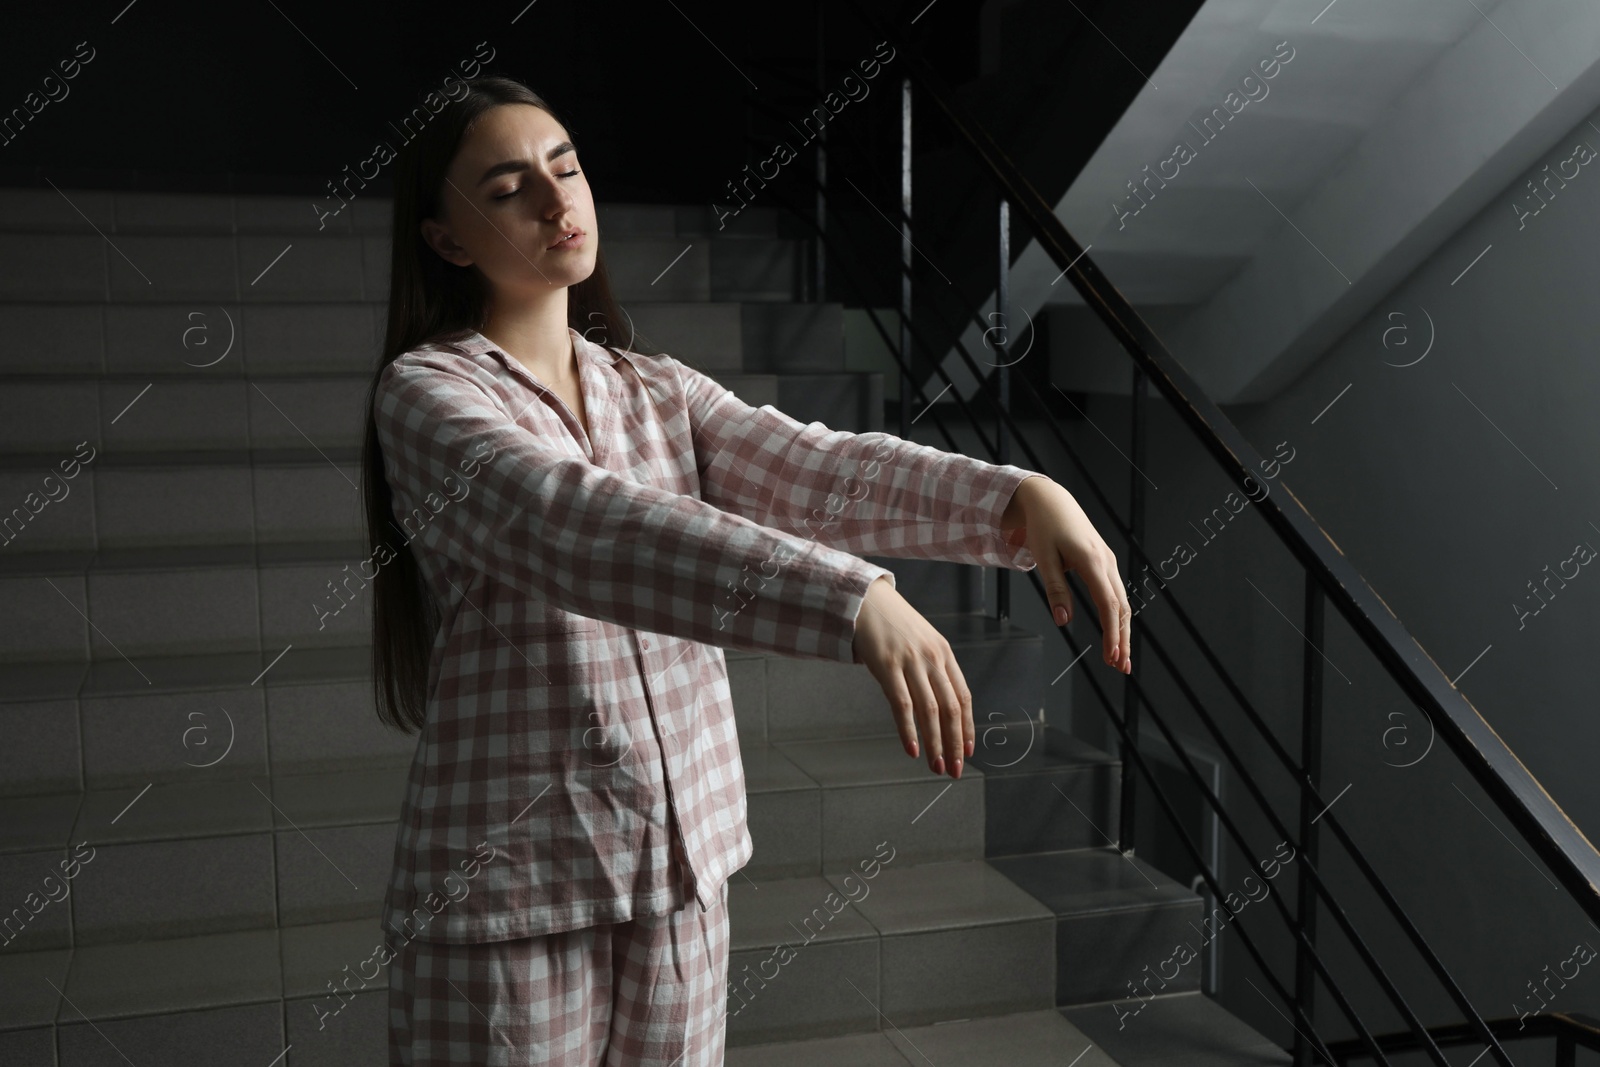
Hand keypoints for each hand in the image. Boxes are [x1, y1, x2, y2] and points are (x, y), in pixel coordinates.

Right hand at [850, 575, 971, 778]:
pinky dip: (909, 730)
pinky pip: (902, 704)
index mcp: (944, 654)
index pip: (963, 697)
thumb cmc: (893, 624)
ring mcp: (910, 662)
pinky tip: (912, 748)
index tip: (969, 751)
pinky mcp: (887, 666)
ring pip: (930, 710)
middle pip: (951, 708)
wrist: (865, 600)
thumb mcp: (922, 642)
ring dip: (935, 742)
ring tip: (936, 765)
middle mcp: (932, 658)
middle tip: (955, 768)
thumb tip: (941, 706)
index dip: (967, 727)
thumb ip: (933, 669)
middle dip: (955, 743)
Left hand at [1002, 476, 1131, 672]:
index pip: (1108, 605)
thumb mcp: (1043, 559)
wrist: (1050, 500)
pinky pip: (1115, 593)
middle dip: (1122, 639)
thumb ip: (1055, 590)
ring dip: (1121, 631)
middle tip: (1121, 668)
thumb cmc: (1043, 528)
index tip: (1111, 657)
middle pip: (1121, 607)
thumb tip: (1063, 621)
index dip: (1111, 633)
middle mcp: (1106, 561)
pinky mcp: (1104, 561)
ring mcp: (1108, 561)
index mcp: (1092, 561)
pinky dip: (1117, 616)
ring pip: (1121, 602)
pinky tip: (1114, 632)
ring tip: (1118, 657)